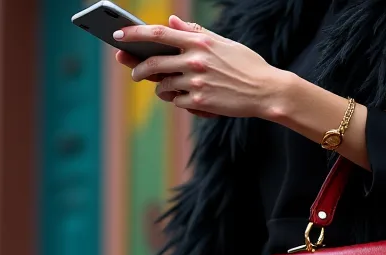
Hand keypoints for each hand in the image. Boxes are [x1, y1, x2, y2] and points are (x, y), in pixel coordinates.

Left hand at [113, 15, 291, 118]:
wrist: (267, 91)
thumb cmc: (247, 65)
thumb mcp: (224, 43)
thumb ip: (195, 33)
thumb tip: (171, 23)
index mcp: (200, 42)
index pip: (158, 34)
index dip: (134, 34)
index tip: (118, 36)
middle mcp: (195, 61)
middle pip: (153, 63)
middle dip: (139, 69)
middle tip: (135, 73)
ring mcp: (197, 82)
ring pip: (163, 86)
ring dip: (161, 88)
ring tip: (167, 88)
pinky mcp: (201, 102)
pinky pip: (177, 101)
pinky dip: (178, 100)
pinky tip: (189, 98)